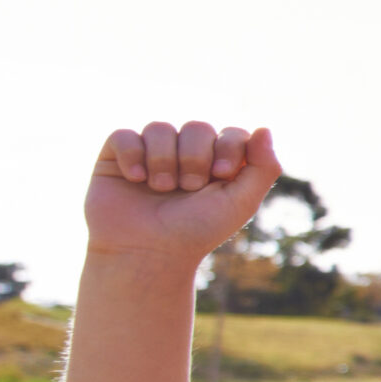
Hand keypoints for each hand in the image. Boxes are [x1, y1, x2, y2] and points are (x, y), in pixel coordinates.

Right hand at [85, 121, 281, 267]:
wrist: (147, 253)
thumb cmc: (196, 231)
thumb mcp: (240, 203)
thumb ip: (263, 167)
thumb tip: (264, 128)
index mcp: (218, 162)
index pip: (231, 133)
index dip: (229, 147)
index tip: (221, 174)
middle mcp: (185, 153)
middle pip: (197, 127)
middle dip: (195, 158)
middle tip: (189, 187)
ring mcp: (150, 154)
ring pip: (159, 128)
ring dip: (164, 159)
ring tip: (161, 189)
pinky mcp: (115, 159)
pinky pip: (123, 135)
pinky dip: (132, 154)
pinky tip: (135, 179)